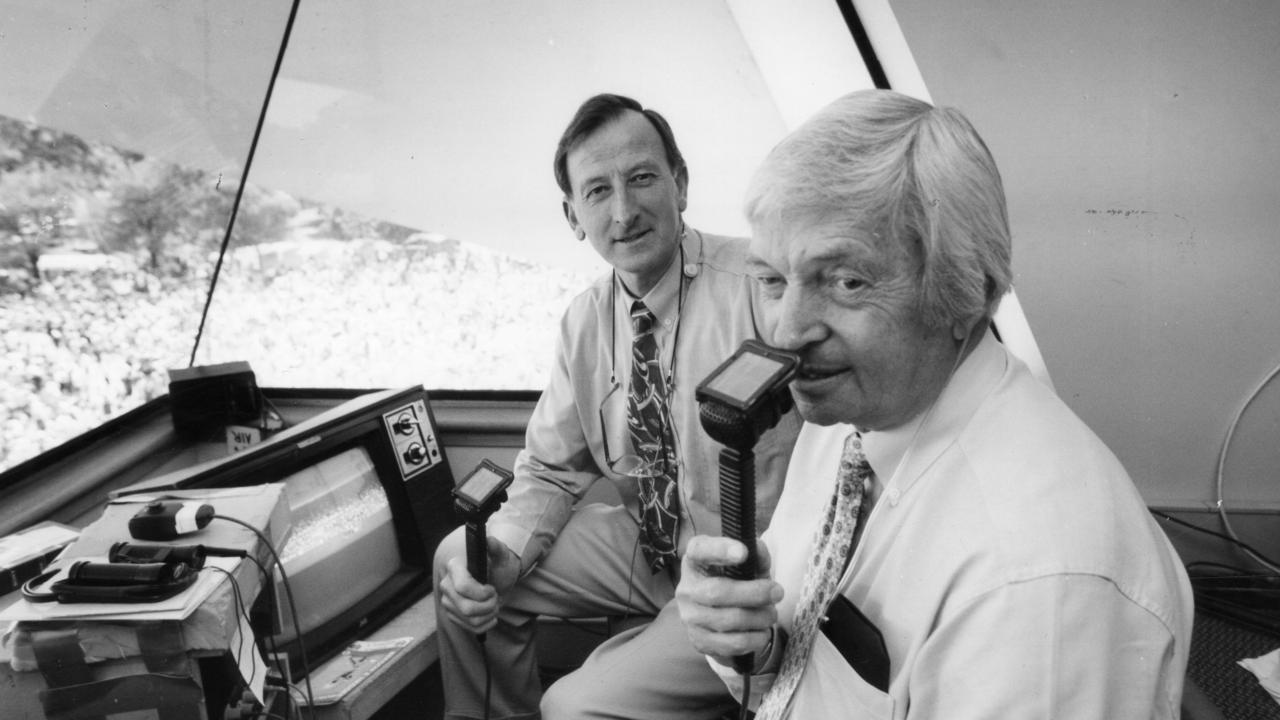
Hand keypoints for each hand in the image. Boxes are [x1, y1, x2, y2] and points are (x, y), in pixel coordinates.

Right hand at [436, 532, 521, 634]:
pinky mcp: (453, 615)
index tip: (492, 588)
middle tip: (495, 596)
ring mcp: (448, 601)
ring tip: (494, 603)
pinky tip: (490, 613)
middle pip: (466, 608)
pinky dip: (486, 623)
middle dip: (488, 606)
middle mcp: (447, 585)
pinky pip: (471, 628)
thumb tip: (490, 540)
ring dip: (489, 614)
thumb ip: (497, 548)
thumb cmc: (497, 565)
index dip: (482, 593)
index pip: (463, 587)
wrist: (495, 578)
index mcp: (454, 567)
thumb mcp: (501, 555)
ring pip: (470, 620)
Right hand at [675, 535, 782, 668]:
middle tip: (778, 592)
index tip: (743, 552)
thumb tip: (758, 550)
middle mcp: (686, 588)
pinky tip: (762, 632)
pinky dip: (754, 639)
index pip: (699, 550)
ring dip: (758, 618)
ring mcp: (689, 617)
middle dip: (754, 593)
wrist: (722, 614)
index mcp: (695, 560)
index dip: (720, 550)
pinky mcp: (699, 641)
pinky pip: (731, 644)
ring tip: (771, 614)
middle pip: (717, 592)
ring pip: (727, 621)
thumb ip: (755, 555)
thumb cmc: (736, 581)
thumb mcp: (746, 564)